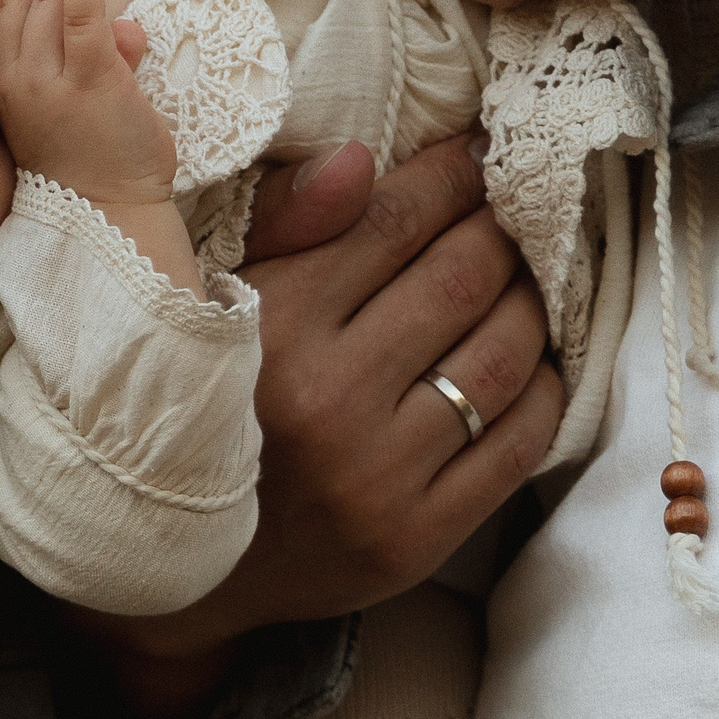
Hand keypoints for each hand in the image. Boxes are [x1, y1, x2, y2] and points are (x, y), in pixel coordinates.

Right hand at [0, 0, 170, 206]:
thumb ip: (101, 60)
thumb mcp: (85, 105)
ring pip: (50, 2)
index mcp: (9, 83)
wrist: (107, 215)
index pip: (3, 10)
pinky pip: (81, 21)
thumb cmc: (96, 164)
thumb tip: (127, 29)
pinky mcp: (90, 83)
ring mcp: (51, 80)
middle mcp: (19, 78)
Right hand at [67, 136, 563, 713]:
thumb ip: (285, 229)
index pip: (392, 224)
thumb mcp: (210, 306)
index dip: (448, 177)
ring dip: (533, 300)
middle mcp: (326, 400)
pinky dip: (546, 387)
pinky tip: (532, 361)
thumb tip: (363, 158)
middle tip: (511, 208)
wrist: (172, 565)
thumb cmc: (196, 409)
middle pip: (463, 279)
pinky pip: (520, 443)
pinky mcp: (417, 536)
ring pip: (505, 355)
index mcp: (266, 330)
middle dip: (501, 228)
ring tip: (525, 277)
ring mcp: (378, 474)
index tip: (473, 153)